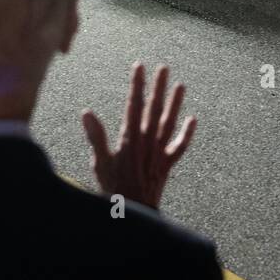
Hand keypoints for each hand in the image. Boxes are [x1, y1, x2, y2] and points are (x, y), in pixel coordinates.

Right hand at [81, 63, 196, 209]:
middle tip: (163, 68)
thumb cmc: (113, 188)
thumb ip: (96, 137)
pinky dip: (186, 133)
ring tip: (181, 86)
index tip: (139, 67)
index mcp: (130, 138)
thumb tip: (86, 113)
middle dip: (158, 87)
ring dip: (175, 103)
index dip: (137, 84)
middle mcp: (147, 141)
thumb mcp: (99, 163)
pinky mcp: (167, 163)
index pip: (133, 104)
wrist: (134, 211)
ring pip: (169, 122)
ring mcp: (159, 151)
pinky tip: (192, 120)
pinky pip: (179, 146)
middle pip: (154, 108)